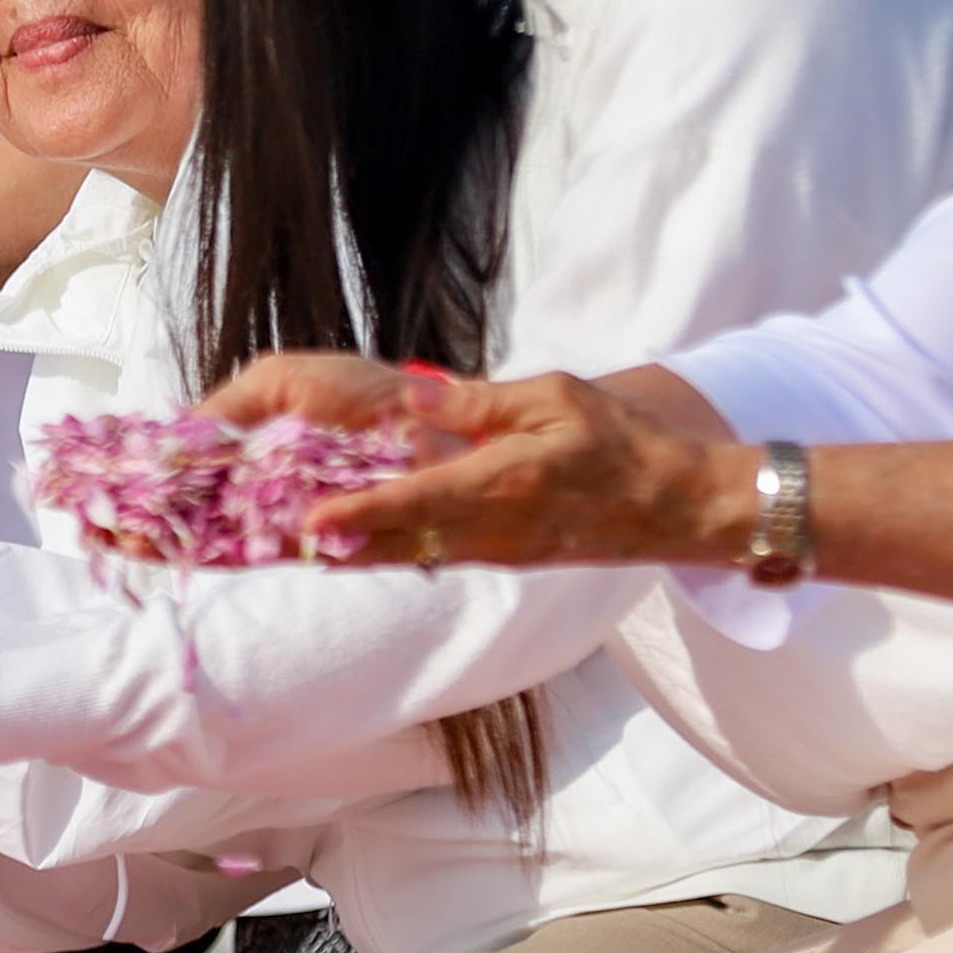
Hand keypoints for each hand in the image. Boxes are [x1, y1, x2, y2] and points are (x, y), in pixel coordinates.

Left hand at [210, 357, 745, 572]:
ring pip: (415, 555)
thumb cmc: (621, 441)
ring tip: (305, 547)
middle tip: (277, 544)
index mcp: (504, 482)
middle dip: (342, 543)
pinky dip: (397, 552)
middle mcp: (495, 528)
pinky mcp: (509, 557)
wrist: (675, 505)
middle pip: (401, 541)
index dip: (361, 512)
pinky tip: (363, 546)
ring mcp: (501, 550)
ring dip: (362, 553)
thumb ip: (480, 402)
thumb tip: (414, 395)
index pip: (418, 501)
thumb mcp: (554, 397)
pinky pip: (441, 557)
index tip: (312, 520)